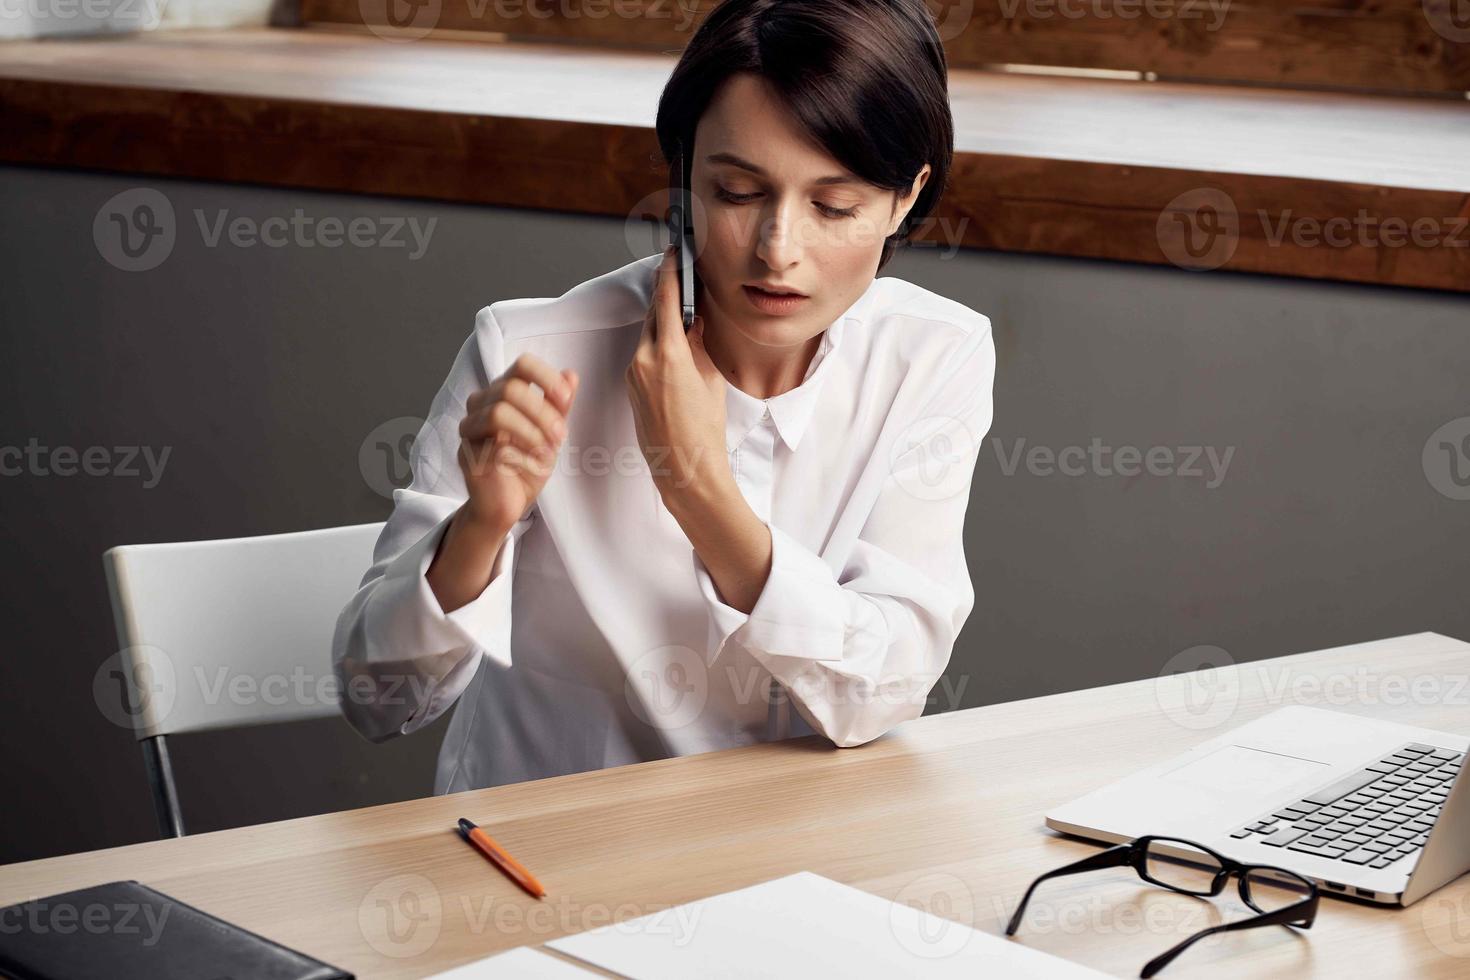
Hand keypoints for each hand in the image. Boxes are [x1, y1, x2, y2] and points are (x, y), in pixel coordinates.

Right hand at [457, 353, 578, 531]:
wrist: (508, 504)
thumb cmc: (526, 466)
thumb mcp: (550, 433)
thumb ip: (558, 406)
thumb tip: (571, 374)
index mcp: (502, 392)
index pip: (522, 365)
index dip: (547, 377)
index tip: (566, 398)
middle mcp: (481, 405)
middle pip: (511, 388)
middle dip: (543, 413)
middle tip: (561, 436)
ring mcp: (470, 429)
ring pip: (498, 413)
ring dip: (532, 433)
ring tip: (546, 452)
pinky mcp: (467, 455)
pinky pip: (496, 446)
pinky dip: (523, 458)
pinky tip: (531, 467)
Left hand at [625, 246, 727, 505]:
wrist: (684, 469)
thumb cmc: (704, 430)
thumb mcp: (711, 378)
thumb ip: (698, 343)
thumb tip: (693, 319)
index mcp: (668, 355)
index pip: (664, 299)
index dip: (669, 272)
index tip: (673, 253)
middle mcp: (644, 360)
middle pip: (653, 315)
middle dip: (667, 297)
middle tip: (683, 279)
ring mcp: (633, 374)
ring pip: (648, 335)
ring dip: (663, 324)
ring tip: (685, 318)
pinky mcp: (630, 386)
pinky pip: (644, 355)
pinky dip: (658, 345)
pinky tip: (675, 349)